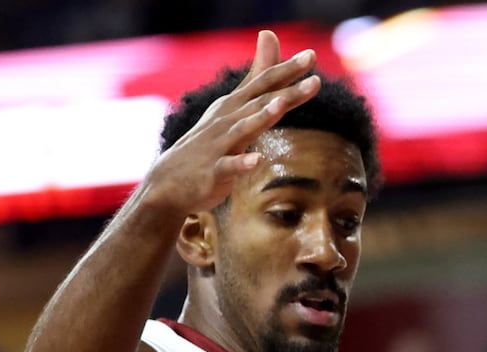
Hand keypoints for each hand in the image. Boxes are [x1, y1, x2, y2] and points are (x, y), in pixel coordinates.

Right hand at [138, 30, 320, 216]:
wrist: (171, 182)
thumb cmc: (210, 143)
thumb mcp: (234, 107)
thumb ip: (257, 77)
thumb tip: (269, 34)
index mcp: (235, 105)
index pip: (264, 83)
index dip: (288, 70)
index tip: (312, 55)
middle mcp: (227, 119)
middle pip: (261, 102)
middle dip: (288, 90)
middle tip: (315, 78)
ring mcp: (219, 144)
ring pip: (244, 128)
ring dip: (262, 116)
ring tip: (282, 104)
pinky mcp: (214, 171)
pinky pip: (229, 166)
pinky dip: (242, 163)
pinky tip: (257, 160)